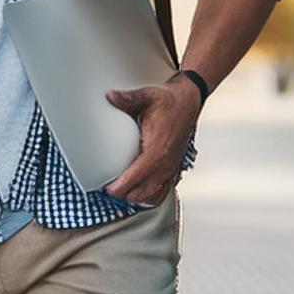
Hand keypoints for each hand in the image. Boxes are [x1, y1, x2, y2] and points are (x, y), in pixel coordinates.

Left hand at [103, 75, 201, 205]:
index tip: (105, 187)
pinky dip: (148, 197)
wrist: (188, 102)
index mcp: (157, 150)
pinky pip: (160, 193)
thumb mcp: (147, 96)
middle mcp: (165, 164)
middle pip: (140, 193)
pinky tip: (137, 192)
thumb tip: (110, 96)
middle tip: (106, 187)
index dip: (118, 188)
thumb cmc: (169, 101)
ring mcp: (170, 169)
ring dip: (134, 197)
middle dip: (122, 194)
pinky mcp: (173, 170)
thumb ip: (127, 99)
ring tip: (119, 190)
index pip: (135, 179)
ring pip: (150, 196)